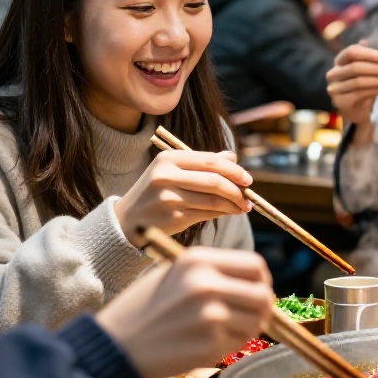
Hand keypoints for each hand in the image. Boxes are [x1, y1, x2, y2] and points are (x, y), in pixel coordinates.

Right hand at [94, 247, 274, 377]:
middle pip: (263, 295)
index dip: (261, 280)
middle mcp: (207, 284)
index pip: (255, 265)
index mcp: (198, 260)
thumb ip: (212, 272)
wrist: (115, 345)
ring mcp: (211, 315)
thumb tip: (255, 283)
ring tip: (221, 330)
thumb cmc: (142, 309)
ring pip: (256, 322)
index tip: (256, 290)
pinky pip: (238, 344)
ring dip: (246, 328)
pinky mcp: (210, 345)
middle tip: (248, 316)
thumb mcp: (173, 273)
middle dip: (261, 308)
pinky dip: (229, 345)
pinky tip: (205, 343)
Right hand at [113, 149, 251, 246]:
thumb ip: (201, 164)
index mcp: (168, 159)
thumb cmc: (156, 193)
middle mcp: (167, 175)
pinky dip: (223, 213)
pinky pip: (207, 213)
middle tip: (249, 194)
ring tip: (244, 206)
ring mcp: (169, 197)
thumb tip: (232, 157)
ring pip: (213, 199)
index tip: (247, 178)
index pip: (210, 161)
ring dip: (234, 203)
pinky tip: (231, 213)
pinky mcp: (173, 217)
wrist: (128, 220)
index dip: (233, 170)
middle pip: (214, 180)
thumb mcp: (172, 172)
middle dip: (237, 188)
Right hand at [327, 41, 377, 128]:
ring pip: (358, 81)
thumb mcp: (368, 72)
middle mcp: (333, 73)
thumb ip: (374, 63)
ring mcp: (334, 88)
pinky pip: (359, 93)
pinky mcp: (340, 101)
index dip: (369, 54)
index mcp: (340, 61)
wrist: (357, 110)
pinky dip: (374, 90)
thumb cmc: (363, 87)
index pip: (351, 52)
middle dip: (376, 68)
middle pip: (355, 67)